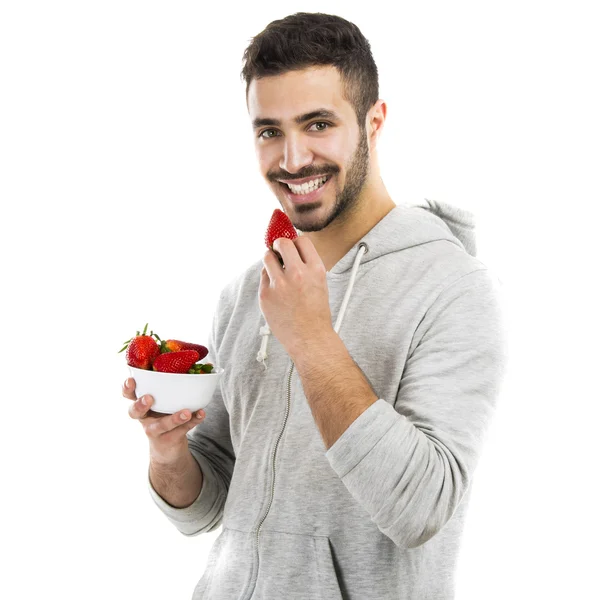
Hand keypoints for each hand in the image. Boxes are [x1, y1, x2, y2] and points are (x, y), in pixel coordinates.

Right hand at [123, 377, 205, 463]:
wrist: (168, 447)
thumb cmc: (166, 414)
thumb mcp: (166, 400)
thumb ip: (176, 385)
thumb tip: (206, 364)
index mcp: (141, 403)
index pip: (129, 395)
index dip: (127, 388)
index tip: (131, 379)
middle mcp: (144, 418)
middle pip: (134, 412)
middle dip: (140, 404)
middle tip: (149, 398)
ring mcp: (154, 431)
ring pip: (161, 425)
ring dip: (174, 418)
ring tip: (187, 412)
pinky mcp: (168, 440)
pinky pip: (181, 430)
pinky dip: (193, 421)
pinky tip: (201, 414)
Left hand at [259, 236, 333, 358]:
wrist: (310, 339)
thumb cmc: (316, 313)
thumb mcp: (320, 284)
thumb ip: (307, 266)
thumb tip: (292, 251)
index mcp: (316, 270)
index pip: (302, 240)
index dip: (295, 242)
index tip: (292, 247)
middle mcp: (298, 274)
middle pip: (282, 243)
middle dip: (279, 246)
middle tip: (279, 252)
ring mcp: (280, 284)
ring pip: (267, 257)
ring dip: (271, 260)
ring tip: (276, 270)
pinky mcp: (266, 295)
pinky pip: (263, 276)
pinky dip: (268, 279)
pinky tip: (276, 290)